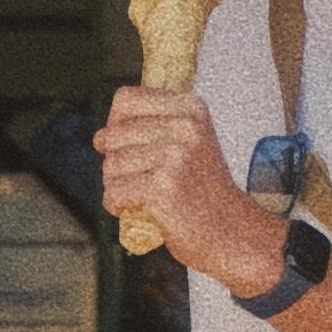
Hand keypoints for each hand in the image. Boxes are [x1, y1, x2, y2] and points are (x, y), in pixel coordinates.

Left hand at [93, 87, 282, 292]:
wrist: (232, 231)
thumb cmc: (204, 191)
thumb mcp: (189, 143)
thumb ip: (150, 129)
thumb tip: (100, 137)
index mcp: (190, 109)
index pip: (125, 100)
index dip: (117, 125)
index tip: (132, 146)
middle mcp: (184, 127)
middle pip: (113, 136)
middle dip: (118, 163)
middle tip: (147, 180)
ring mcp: (174, 157)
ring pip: (110, 166)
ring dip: (119, 187)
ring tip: (148, 196)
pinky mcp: (162, 188)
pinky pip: (114, 193)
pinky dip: (120, 206)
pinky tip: (143, 210)